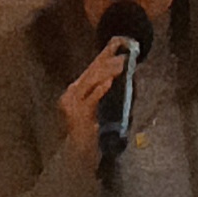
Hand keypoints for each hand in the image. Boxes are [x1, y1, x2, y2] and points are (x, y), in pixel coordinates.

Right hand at [57, 40, 133, 158]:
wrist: (78, 153)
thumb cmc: (90, 132)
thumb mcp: (99, 108)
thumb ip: (107, 93)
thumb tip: (126, 77)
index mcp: (76, 90)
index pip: (92, 68)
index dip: (105, 55)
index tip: (117, 43)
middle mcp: (71, 94)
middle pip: (91, 73)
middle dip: (108, 62)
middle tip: (124, 54)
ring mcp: (72, 104)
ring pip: (91, 83)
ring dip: (107, 73)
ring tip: (120, 64)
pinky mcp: (78, 115)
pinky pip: (91, 100)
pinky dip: (99, 90)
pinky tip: (108, 83)